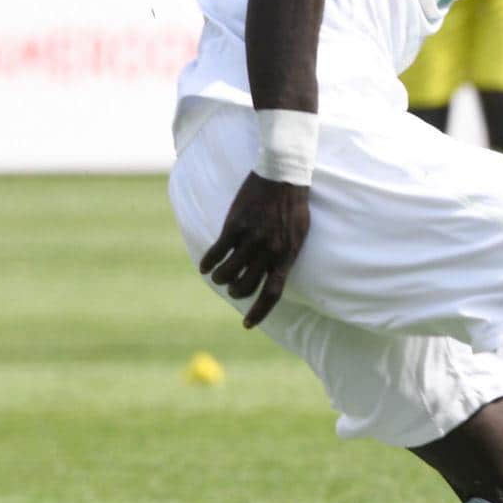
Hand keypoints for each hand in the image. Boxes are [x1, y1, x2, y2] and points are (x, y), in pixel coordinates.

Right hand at [198, 172, 309, 327]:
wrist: (283, 176)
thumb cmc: (293, 206)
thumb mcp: (298, 234)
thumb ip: (285, 254)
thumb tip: (275, 274)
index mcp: (287, 255)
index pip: (273, 293)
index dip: (259, 312)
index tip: (248, 325)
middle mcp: (270, 251)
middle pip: (246, 287)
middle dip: (236, 291)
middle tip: (231, 285)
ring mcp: (252, 239)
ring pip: (227, 274)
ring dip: (219, 278)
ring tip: (217, 274)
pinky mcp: (235, 226)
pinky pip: (216, 254)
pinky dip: (207, 264)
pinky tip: (204, 265)